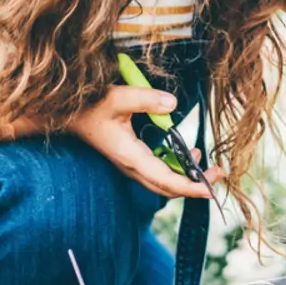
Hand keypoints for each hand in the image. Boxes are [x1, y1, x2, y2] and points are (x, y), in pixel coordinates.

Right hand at [66, 85, 223, 198]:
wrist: (68, 117)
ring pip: (163, 180)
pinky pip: (158, 170)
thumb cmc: (90, 108)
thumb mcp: (117, 98)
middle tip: (218, 173)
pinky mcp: (131, 157)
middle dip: (195, 184)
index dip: (191, 186)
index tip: (211, 186)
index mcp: (131, 157)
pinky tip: (185, 152)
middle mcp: (132, 166)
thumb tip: (173, 104)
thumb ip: (145, 100)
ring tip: (202, 159)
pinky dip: (175, 166)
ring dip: (185, 175)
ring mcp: (131, 163)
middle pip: (168, 186)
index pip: (167, 181)